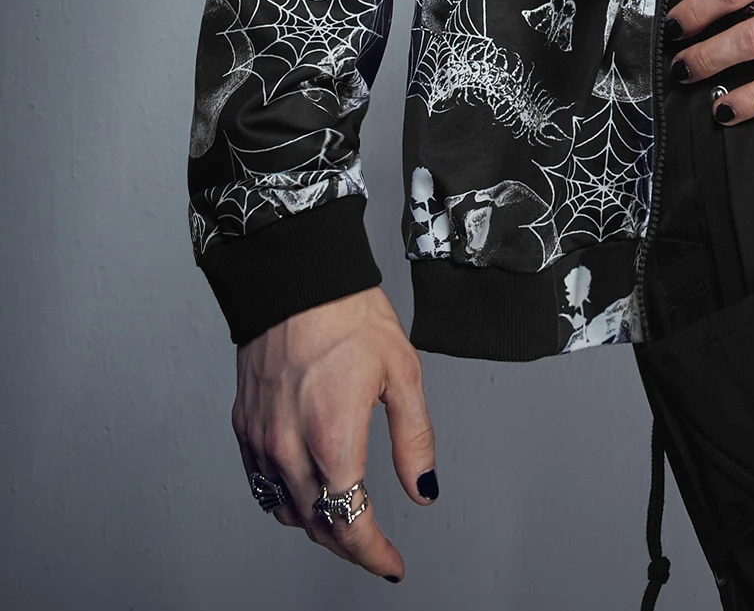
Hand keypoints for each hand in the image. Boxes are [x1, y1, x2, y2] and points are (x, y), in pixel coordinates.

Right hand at [232, 285, 437, 582]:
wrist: (295, 276)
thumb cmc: (347, 314)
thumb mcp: (402, 373)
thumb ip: (414, 439)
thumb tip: (424, 487)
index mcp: (331, 439)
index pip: (350, 524)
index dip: (374, 554)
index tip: (391, 564)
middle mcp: (288, 447)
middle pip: (316, 525)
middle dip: (349, 543)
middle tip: (375, 546)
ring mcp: (260, 438)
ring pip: (285, 510)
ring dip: (315, 524)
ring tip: (343, 518)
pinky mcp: (244, 425)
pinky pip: (261, 484)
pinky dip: (285, 498)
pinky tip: (304, 489)